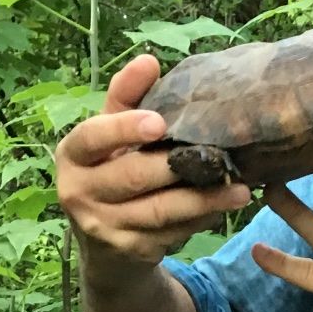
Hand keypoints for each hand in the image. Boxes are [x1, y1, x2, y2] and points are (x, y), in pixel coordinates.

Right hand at [55, 55, 250, 274]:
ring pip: (159, 211)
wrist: (106, 246)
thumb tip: (149, 60)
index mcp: (72, 154)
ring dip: (203, 200)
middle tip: (219, 155)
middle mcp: (79, 191)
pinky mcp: (130, 250)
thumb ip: (126, 99)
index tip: (159, 121)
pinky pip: (171, 233)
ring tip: (239, 190)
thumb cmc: (112, 172)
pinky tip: (224, 207)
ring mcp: (103, 226)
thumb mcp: (112, 135)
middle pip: (132, 176)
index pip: (92, 137)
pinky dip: (200, 220)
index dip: (124, 129)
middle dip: (177, 166)